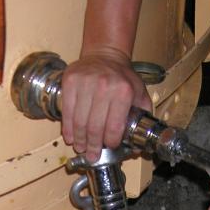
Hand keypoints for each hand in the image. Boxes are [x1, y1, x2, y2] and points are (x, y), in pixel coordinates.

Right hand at [60, 46, 151, 161]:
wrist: (105, 54)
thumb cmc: (122, 77)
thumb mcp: (139, 92)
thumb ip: (143, 115)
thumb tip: (142, 142)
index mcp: (124, 91)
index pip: (114, 126)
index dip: (110, 142)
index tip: (109, 146)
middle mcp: (104, 86)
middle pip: (95, 127)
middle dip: (93, 146)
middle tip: (92, 155)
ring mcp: (85, 83)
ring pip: (79, 121)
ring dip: (80, 139)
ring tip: (81, 148)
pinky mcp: (70, 81)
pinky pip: (66, 110)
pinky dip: (68, 127)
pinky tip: (71, 136)